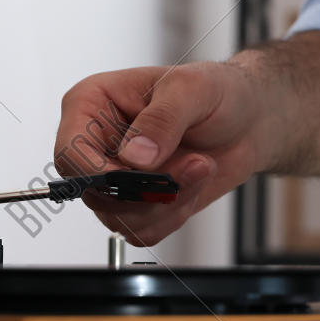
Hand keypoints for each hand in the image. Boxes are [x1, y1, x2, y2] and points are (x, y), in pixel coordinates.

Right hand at [54, 61, 274, 245]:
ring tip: (200, 166)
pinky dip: (173, 216)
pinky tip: (193, 185)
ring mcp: (116, 177)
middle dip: (148, 189)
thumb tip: (134, 156)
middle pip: (95, 193)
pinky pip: (142, 231)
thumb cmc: (217, 92)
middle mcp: (97, 145)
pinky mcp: (138, 203)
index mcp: (92, 105)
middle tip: (192, 164)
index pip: (70, 152)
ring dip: (167, 201)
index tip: (137, 174)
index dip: (99, 173)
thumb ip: (161, 120)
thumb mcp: (192, 89)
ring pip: (120, 217)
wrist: (249, 119)